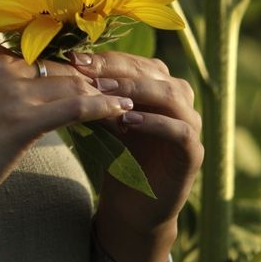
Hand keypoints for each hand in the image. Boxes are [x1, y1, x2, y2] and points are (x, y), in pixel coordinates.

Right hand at [0, 42, 134, 221]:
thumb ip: (8, 82)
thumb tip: (50, 84)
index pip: (45, 53)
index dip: (75, 68)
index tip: (100, 78)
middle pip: (62, 66)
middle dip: (94, 80)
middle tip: (123, 89)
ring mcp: (10, 90)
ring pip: (73, 84)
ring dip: (105, 93)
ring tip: (129, 101)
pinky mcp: (21, 120)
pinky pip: (76, 107)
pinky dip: (104, 108)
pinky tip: (122, 112)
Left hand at [68, 50, 203, 240]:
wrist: (131, 204)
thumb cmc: (114, 154)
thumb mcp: (103, 118)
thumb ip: (95, 94)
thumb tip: (67, 63)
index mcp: (157, 85)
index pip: (133, 62)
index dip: (104, 59)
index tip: (73, 58)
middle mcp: (178, 99)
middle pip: (151, 72)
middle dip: (116, 70)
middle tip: (86, 71)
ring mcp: (191, 124)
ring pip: (170, 94)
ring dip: (135, 90)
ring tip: (104, 93)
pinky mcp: (194, 152)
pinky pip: (180, 130)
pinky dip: (155, 122)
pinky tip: (129, 121)